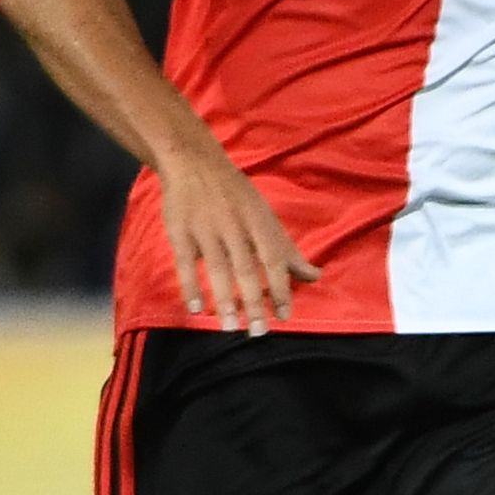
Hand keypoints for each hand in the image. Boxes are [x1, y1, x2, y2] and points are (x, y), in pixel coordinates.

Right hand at [152, 140, 315, 333]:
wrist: (194, 163)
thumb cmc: (236, 196)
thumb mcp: (265, 217)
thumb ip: (287, 250)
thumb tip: (315, 276)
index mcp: (259, 222)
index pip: (273, 260)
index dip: (279, 288)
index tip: (284, 317)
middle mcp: (234, 227)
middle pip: (246, 269)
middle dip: (253, 302)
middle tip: (258, 332)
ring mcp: (206, 229)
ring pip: (217, 269)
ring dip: (224, 300)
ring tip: (229, 327)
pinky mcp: (180, 232)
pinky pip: (184, 264)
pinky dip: (190, 287)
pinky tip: (196, 310)